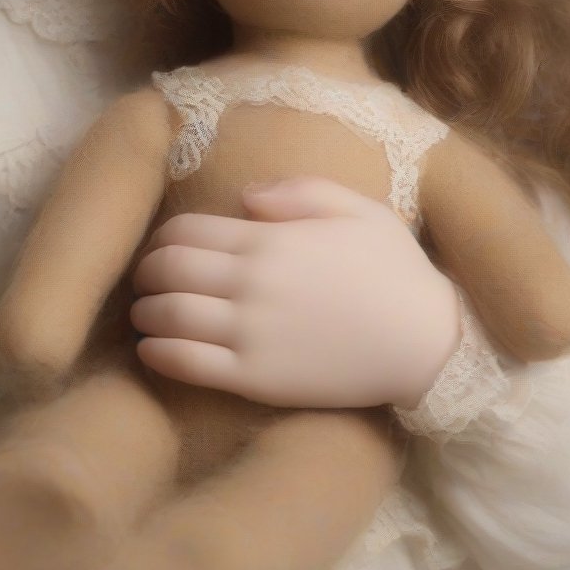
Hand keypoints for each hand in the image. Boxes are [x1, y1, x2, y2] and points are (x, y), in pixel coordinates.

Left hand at [129, 177, 463, 408]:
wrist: (425, 342)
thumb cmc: (394, 269)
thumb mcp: (356, 208)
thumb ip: (298, 191)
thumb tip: (244, 196)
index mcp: (268, 240)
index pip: (185, 231)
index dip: (162, 237)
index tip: (163, 247)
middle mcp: (249, 284)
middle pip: (166, 270)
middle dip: (146, 271)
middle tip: (147, 279)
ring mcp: (249, 334)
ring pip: (166, 316)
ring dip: (144, 312)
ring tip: (144, 314)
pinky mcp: (255, 378)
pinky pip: (187, 364)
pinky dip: (156, 353)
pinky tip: (151, 349)